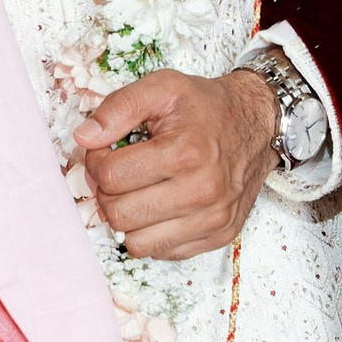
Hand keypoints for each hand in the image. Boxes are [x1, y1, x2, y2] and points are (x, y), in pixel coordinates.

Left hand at [74, 67, 278, 260]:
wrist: (258, 123)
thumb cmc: (206, 106)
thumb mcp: (162, 88)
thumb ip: (118, 107)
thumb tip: (83, 138)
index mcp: (185, 153)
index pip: (111, 177)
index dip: (98, 162)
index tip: (107, 151)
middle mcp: (202, 192)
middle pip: (119, 215)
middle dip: (108, 193)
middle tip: (120, 174)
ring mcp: (212, 219)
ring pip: (136, 243)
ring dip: (128, 218)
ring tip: (138, 191)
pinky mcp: (218, 236)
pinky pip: (162, 253)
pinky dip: (152, 232)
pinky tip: (160, 205)